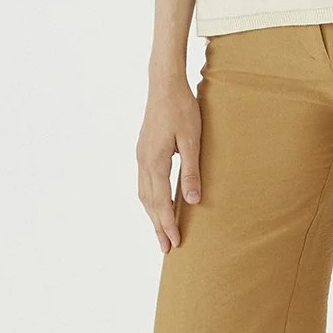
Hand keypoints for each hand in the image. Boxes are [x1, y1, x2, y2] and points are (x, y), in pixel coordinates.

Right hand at [137, 78, 201, 252]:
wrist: (165, 84)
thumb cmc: (182, 109)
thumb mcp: (192, 140)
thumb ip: (191, 171)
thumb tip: (192, 200)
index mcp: (155, 162)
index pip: (161, 202)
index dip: (167, 224)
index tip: (174, 242)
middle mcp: (143, 162)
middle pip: (149, 202)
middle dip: (157, 226)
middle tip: (166, 247)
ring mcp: (141, 155)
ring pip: (144, 193)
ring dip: (152, 214)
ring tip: (160, 230)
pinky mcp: (144, 150)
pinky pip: (144, 182)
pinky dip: (150, 199)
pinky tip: (156, 202)